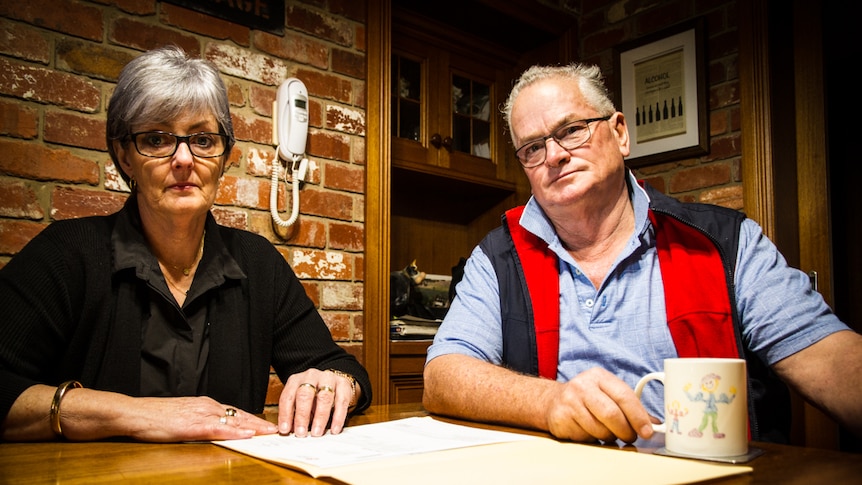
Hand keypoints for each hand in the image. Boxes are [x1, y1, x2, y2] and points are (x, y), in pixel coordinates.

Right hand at [117, 396, 277, 441]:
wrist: (135, 413)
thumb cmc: (155, 417)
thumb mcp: (182, 417)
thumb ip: (199, 421)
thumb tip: (212, 429)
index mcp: (204, 404)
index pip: (233, 412)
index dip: (251, 419)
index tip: (264, 425)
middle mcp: (206, 406)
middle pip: (238, 415)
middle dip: (258, 422)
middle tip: (275, 429)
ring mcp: (200, 414)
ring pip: (233, 420)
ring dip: (253, 427)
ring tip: (269, 433)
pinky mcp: (192, 425)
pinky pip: (218, 428)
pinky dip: (235, 432)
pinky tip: (246, 435)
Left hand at [277, 369, 355, 436]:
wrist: (331, 382)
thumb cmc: (312, 396)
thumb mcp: (298, 402)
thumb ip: (293, 415)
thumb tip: (288, 432)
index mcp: (295, 380)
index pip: (288, 397)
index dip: (285, 414)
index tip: (285, 430)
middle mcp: (311, 376)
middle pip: (305, 394)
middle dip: (302, 415)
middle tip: (301, 432)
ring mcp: (328, 378)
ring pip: (324, 397)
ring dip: (320, 417)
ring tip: (317, 432)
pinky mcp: (343, 384)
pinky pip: (341, 401)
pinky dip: (338, 417)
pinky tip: (334, 429)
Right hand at [544, 368, 653, 443]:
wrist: (552, 401)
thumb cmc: (587, 399)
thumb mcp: (607, 394)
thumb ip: (630, 407)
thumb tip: (655, 424)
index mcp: (599, 377)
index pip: (624, 396)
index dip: (638, 416)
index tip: (647, 431)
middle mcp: (582, 386)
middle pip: (611, 414)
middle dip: (625, 431)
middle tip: (630, 437)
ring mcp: (569, 401)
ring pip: (599, 429)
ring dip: (609, 437)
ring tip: (607, 433)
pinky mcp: (561, 418)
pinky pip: (585, 437)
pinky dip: (592, 439)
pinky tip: (589, 431)